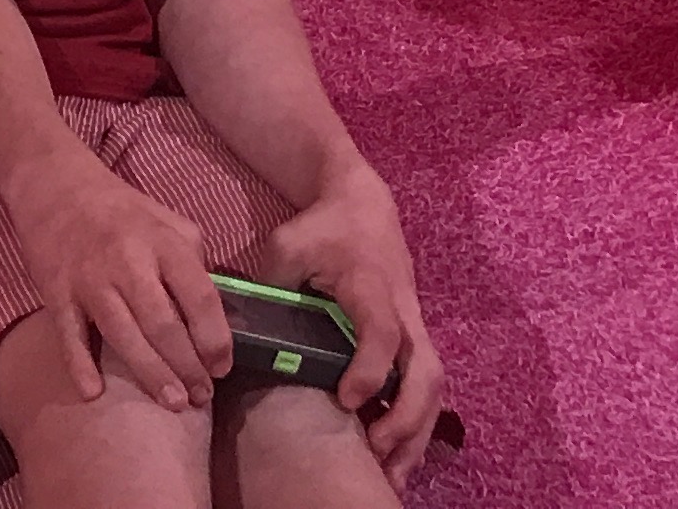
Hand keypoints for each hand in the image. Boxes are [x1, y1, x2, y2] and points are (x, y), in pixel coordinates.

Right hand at [0, 147, 230, 414]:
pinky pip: (70, 335)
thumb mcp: (167, 220)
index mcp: (162, 242)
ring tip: (173, 404)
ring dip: (151, 374)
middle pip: (163, 325)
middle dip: (187, 367)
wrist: (54, 184)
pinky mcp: (57, 292)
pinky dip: (80, 365)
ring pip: (124, 335)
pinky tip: (94, 393)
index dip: (215, 338)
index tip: (222, 367)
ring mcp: (90, 279)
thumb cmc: (120, 210)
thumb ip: (192, 260)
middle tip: (200, 398)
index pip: (199, 297)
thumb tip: (215, 310)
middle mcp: (128, 260)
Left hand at [260, 161, 443, 488]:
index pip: (382, 332)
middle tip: (373, 450)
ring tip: (389, 473)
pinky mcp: (416, 340)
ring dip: (416, 432)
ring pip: (433, 386)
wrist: (363, 204)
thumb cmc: (323, 227)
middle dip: (406, 417)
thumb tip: (245, 332)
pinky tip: (395, 457)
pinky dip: (417, 425)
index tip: (347, 399)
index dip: (369, 368)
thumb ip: (271, 285)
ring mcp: (415, 327)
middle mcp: (404, 311)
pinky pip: (427, 387)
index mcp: (372, 286)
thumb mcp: (287, 244)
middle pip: (425, 371)